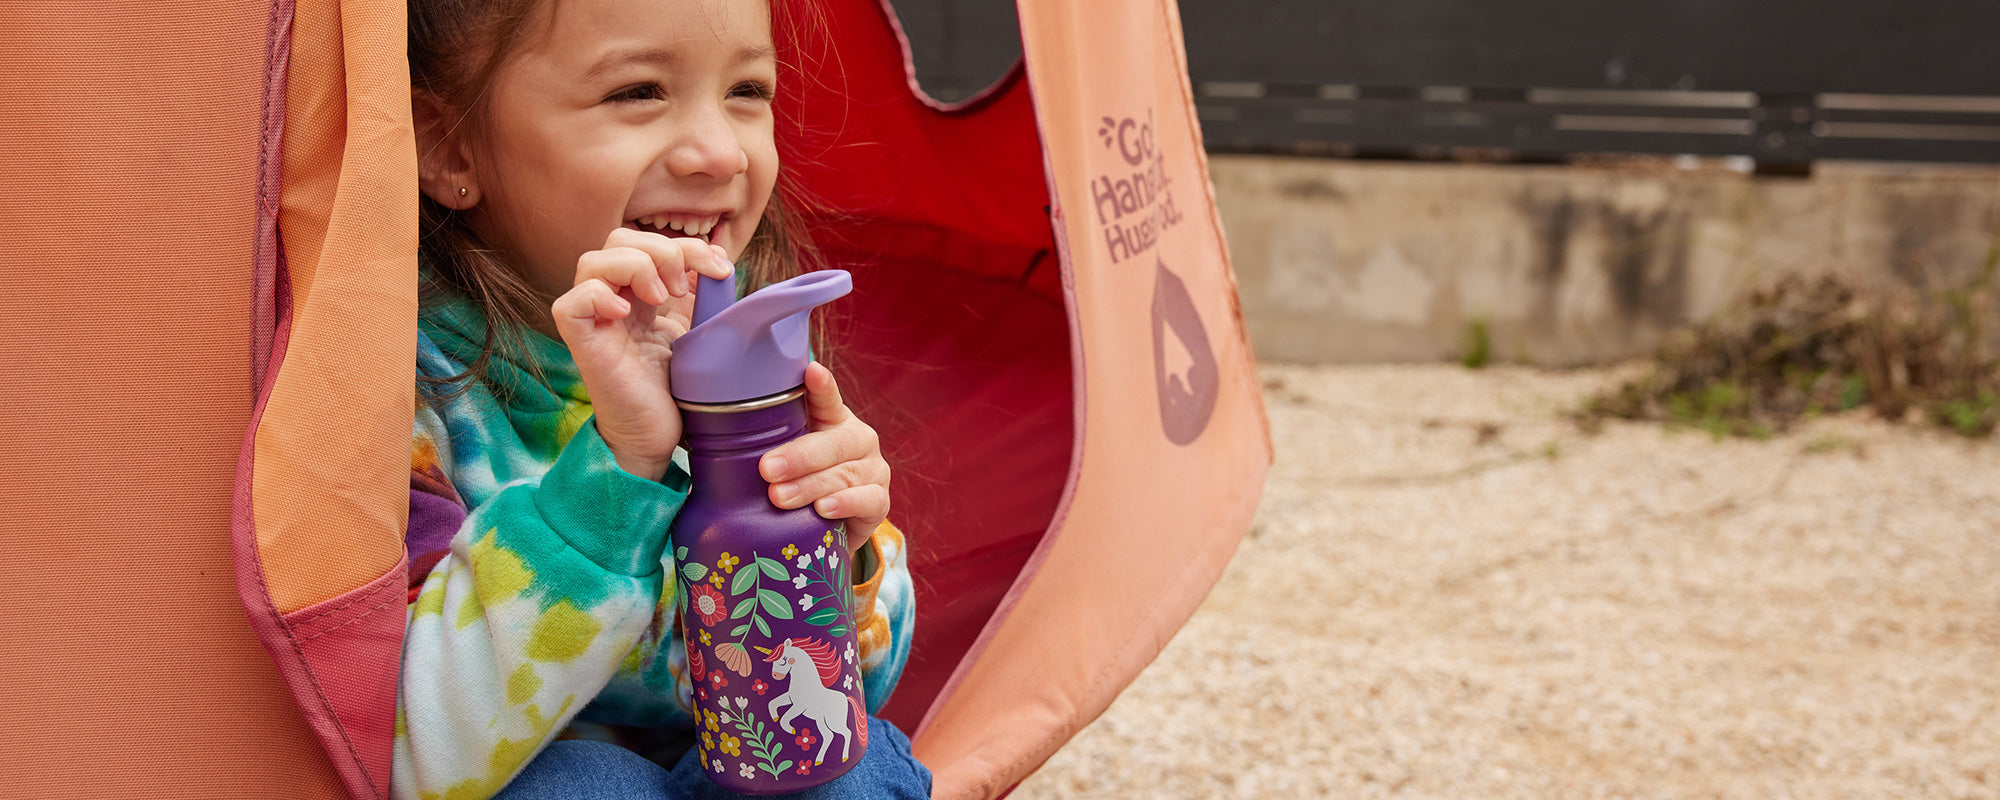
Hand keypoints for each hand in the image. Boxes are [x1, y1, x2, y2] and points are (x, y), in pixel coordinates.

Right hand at [551, 228, 731, 480]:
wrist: (660, 434)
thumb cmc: (675, 389)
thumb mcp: (697, 330)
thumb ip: (701, 293)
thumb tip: (715, 259)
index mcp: (639, 293)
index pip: (649, 242)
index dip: (686, 245)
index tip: (719, 268)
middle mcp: (613, 300)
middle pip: (618, 240)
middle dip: (661, 250)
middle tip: (684, 287)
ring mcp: (594, 320)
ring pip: (592, 261)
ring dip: (636, 267)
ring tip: (661, 298)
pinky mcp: (581, 343)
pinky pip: (571, 303)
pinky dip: (598, 296)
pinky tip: (626, 314)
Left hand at [759, 363, 890, 554]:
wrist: (829, 531)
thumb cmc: (796, 485)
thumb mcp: (780, 459)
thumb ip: (758, 441)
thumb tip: (699, 425)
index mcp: (831, 420)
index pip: (826, 398)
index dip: (820, 386)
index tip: (811, 372)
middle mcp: (857, 439)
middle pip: (834, 441)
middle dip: (799, 456)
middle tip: (767, 469)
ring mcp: (873, 469)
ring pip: (845, 474)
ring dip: (811, 485)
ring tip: (780, 498)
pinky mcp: (880, 501)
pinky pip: (867, 500)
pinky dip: (845, 504)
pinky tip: (823, 510)